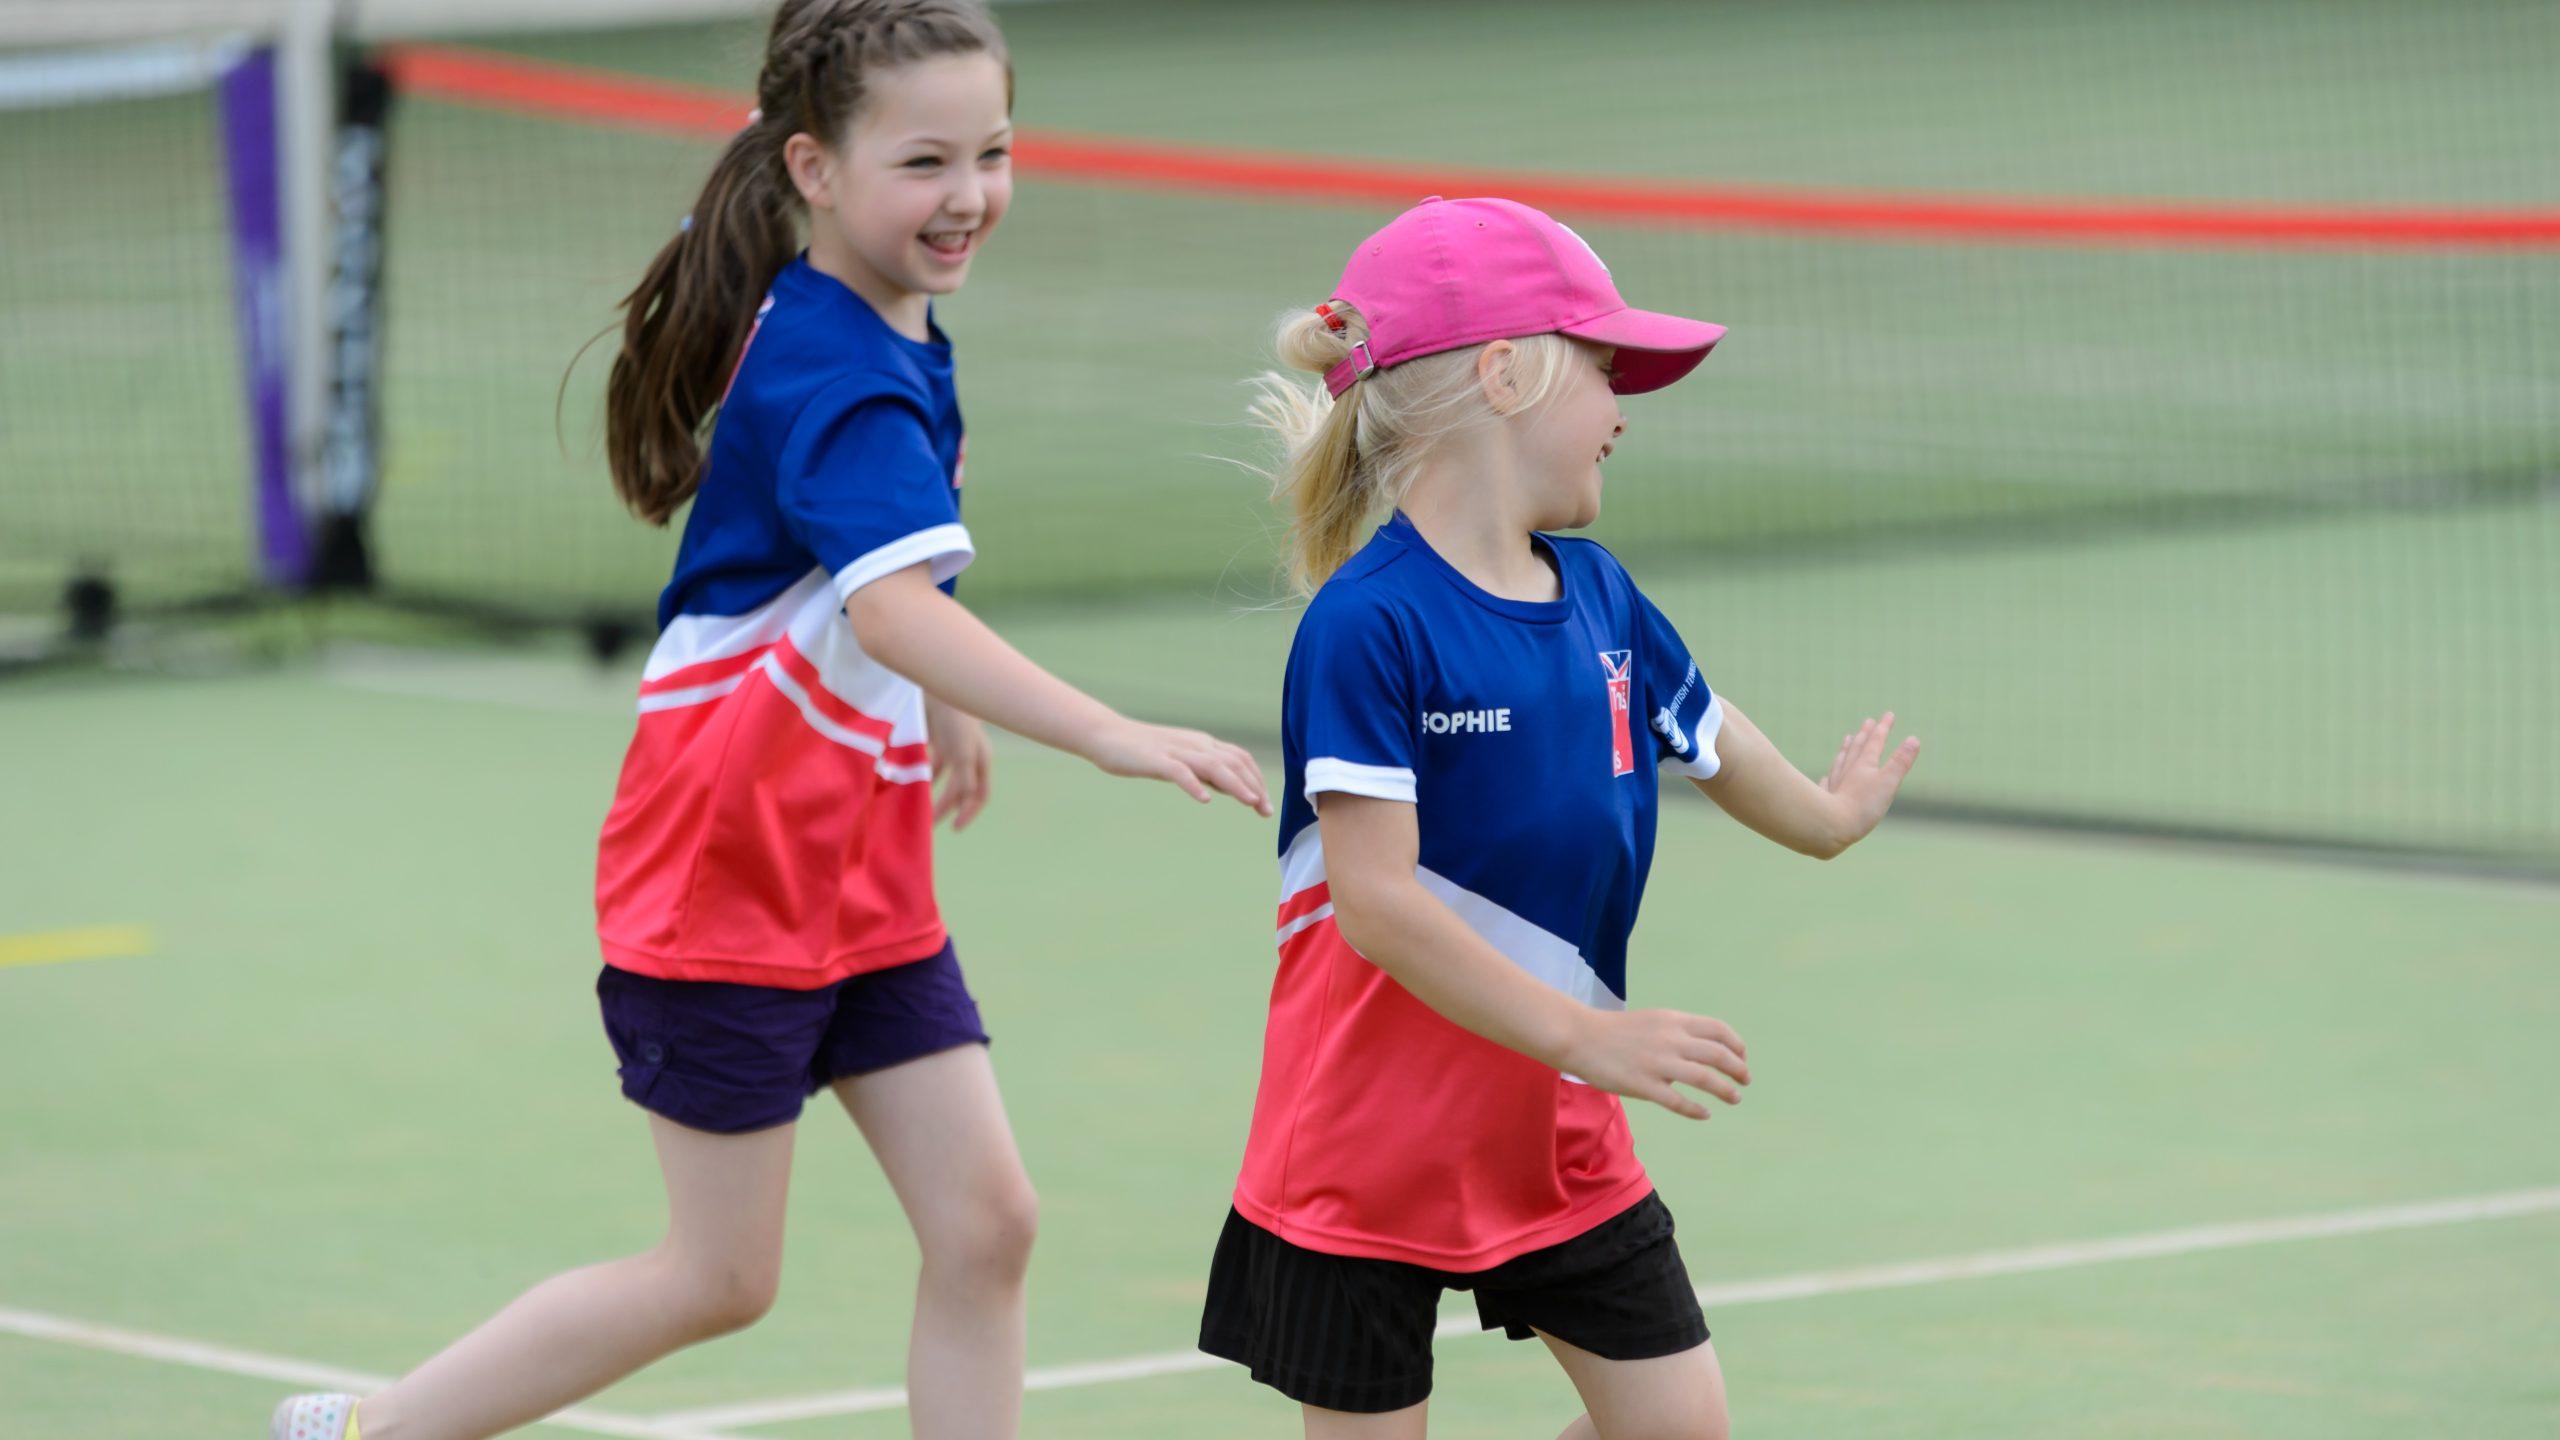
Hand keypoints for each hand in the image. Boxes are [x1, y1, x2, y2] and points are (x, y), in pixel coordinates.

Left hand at [926, 698, 993, 831]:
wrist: (939, 686)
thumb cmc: (957, 722)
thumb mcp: (965, 756)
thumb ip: (965, 782)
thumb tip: (964, 805)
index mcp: (980, 760)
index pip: (979, 794)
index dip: (969, 812)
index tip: (954, 828)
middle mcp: (967, 754)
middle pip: (958, 788)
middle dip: (945, 806)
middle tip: (928, 824)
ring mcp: (949, 744)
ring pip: (941, 776)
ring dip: (930, 791)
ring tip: (916, 805)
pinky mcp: (932, 736)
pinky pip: (926, 760)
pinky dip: (918, 771)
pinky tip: (905, 780)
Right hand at [1085, 718, 1272, 815]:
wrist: (1107, 735)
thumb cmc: (1144, 751)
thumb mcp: (1182, 760)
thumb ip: (1206, 771)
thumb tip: (1231, 786)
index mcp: (1202, 744)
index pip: (1239, 758)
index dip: (1256, 779)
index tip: (1266, 804)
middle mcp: (1194, 744)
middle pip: (1233, 762)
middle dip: (1253, 785)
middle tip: (1266, 811)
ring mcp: (1175, 751)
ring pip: (1213, 765)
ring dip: (1235, 784)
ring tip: (1250, 801)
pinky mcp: (1156, 759)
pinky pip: (1179, 771)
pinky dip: (1194, 784)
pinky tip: (1205, 799)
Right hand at [1562, 1008, 1749, 1120]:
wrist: (1580, 1038)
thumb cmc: (1615, 1031)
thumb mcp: (1652, 1020)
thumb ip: (1678, 1032)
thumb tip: (1703, 1049)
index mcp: (1674, 1021)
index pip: (1718, 1030)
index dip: (1737, 1045)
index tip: (1742, 1057)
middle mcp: (1671, 1040)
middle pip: (1718, 1055)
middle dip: (1738, 1069)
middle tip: (1745, 1081)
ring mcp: (1658, 1064)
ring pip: (1705, 1078)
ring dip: (1726, 1090)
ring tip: (1735, 1098)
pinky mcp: (1644, 1086)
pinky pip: (1678, 1101)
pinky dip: (1696, 1110)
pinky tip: (1705, 1114)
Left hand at [1820, 711, 1919, 845]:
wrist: (1829, 827)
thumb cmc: (1862, 807)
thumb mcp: (1887, 783)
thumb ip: (1900, 762)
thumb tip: (1914, 739)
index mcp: (1864, 766)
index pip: (1875, 742)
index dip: (1883, 728)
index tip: (1888, 714)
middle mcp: (1847, 771)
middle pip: (1857, 748)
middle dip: (1865, 734)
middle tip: (1868, 721)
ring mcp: (1834, 784)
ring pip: (1841, 761)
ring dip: (1846, 749)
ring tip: (1848, 739)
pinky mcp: (1824, 799)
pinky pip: (1827, 783)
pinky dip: (1829, 776)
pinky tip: (1826, 777)